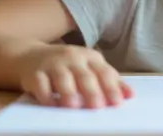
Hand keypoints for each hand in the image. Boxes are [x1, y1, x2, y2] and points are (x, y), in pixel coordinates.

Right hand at [16, 44, 132, 108]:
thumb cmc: (68, 65)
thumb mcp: (90, 67)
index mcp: (91, 57)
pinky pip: (40, 84)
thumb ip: (110, 80)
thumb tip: (130, 95)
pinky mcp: (35, 73)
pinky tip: (50, 105)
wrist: (32, 55)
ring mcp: (53, 64)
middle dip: (92, 91)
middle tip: (98, 107)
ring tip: (73, 106)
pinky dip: (45, 95)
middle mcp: (73, 58)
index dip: (112, 87)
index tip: (117, 103)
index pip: (104, 72)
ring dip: (68, 92)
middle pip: (85, 76)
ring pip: (62, 78)